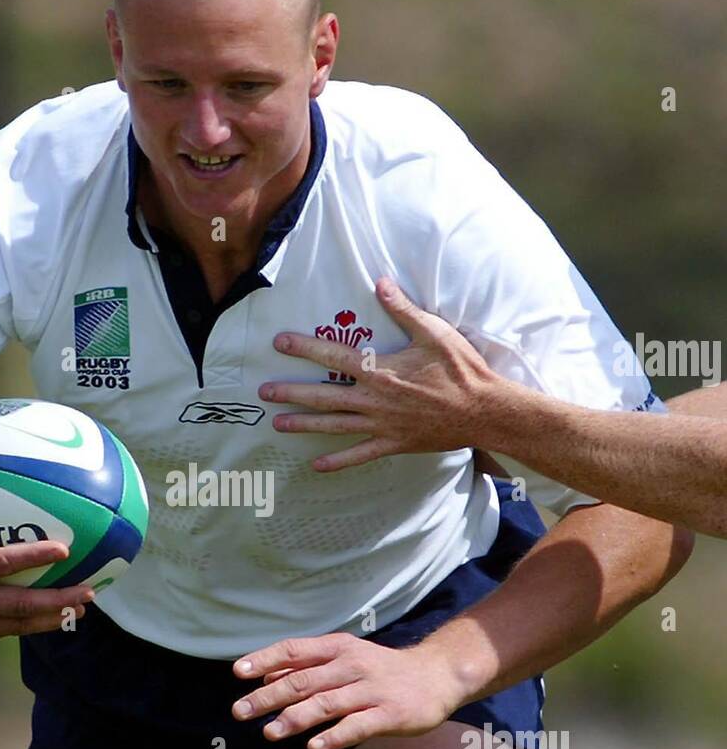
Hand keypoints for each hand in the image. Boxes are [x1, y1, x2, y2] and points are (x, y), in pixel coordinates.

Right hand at [0, 437, 96, 646]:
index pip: (0, 564)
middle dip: (57, 602)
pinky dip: (21, 626)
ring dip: (48, 620)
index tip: (64, 549)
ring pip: (12, 626)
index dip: (33, 556)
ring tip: (79, 610)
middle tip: (88, 592)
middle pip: (18, 607)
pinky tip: (45, 619)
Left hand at [230, 632, 467, 748]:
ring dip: (295, 718)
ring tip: (269, 732)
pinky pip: (357, 726)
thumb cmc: (382, 669)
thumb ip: (307, 665)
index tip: (238, 674)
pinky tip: (314, 746)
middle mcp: (351, 666)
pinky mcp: (389, 714)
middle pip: (303, 680)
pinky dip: (334, 736)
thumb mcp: (345, 657)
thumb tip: (265, 675)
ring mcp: (371, 690)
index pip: (294, 651)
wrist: (437, 675)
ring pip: (326, 704)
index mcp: (337, 649)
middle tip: (239, 711)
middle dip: (268, 696)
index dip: (264, 660)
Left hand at [260, 278, 510, 470]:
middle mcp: (374, 399)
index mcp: (380, 369)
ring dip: (304, 425)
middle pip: (324, 395)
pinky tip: (316, 466)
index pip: (333, 355)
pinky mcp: (393, 443)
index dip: (304, 347)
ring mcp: (381, 425)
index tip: (279, 343)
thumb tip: (380, 282)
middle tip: (264, 392)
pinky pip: (359, 454)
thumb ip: (403, 309)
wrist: (484, 411)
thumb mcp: (434, 332)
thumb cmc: (461, 370)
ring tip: (277, 424)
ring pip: (334, 425)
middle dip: (292, 392)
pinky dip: (338, 461)